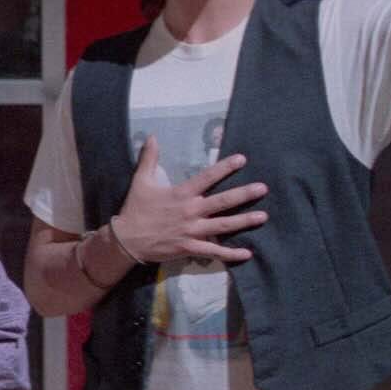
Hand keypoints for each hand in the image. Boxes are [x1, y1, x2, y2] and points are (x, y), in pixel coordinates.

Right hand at [112, 135, 268, 263]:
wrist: (127, 240)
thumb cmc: (136, 209)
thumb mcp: (141, 181)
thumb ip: (149, 158)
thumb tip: (152, 136)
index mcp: (182, 194)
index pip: (207, 177)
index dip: (225, 168)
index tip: (242, 160)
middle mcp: (191, 211)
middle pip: (223, 202)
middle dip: (244, 194)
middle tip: (263, 188)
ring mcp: (192, 231)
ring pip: (224, 226)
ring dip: (244, 221)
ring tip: (263, 216)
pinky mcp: (190, 247)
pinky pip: (214, 251)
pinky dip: (231, 253)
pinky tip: (247, 253)